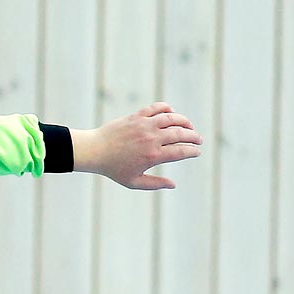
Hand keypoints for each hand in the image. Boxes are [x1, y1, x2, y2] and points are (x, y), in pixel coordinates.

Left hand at [70, 102, 201, 189]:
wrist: (95, 150)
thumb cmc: (114, 169)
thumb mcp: (134, 182)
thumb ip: (155, 184)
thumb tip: (173, 185)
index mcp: (153, 155)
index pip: (181, 151)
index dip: (192, 151)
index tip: (197, 152)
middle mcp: (152, 138)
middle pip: (181, 133)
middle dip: (193, 136)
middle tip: (198, 140)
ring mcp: (145, 124)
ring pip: (173, 118)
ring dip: (185, 121)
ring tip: (189, 127)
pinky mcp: (138, 115)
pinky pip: (158, 108)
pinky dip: (168, 109)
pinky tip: (172, 114)